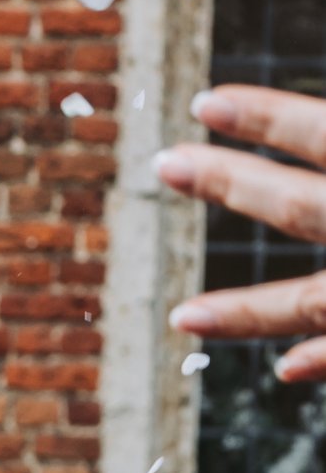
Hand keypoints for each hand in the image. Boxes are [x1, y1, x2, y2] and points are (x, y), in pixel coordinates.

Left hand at [160, 88, 325, 377]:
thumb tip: (318, 135)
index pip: (321, 133)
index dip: (265, 118)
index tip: (205, 103)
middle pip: (296, 206)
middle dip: (230, 183)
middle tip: (162, 163)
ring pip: (308, 301)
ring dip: (243, 313)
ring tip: (181, 319)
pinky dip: (323, 359)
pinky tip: (285, 369)